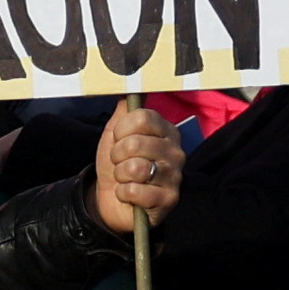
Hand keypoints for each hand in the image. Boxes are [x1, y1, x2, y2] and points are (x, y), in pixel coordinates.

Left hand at [86, 96, 183, 234]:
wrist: (112, 199)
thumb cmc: (118, 163)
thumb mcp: (116, 134)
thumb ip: (123, 112)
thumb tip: (129, 90)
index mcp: (166, 131)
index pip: (142, 118)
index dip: (121, 129)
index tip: (119, 139)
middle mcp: (176, 152)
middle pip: (135, 143)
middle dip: (117, 155)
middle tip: (120, 163)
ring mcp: (175, 176)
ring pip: (135, 168)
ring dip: (120, 175)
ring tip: (126, 178)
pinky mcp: (170, 199)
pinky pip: (135, 191)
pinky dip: (124, 194)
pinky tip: (129, 194)